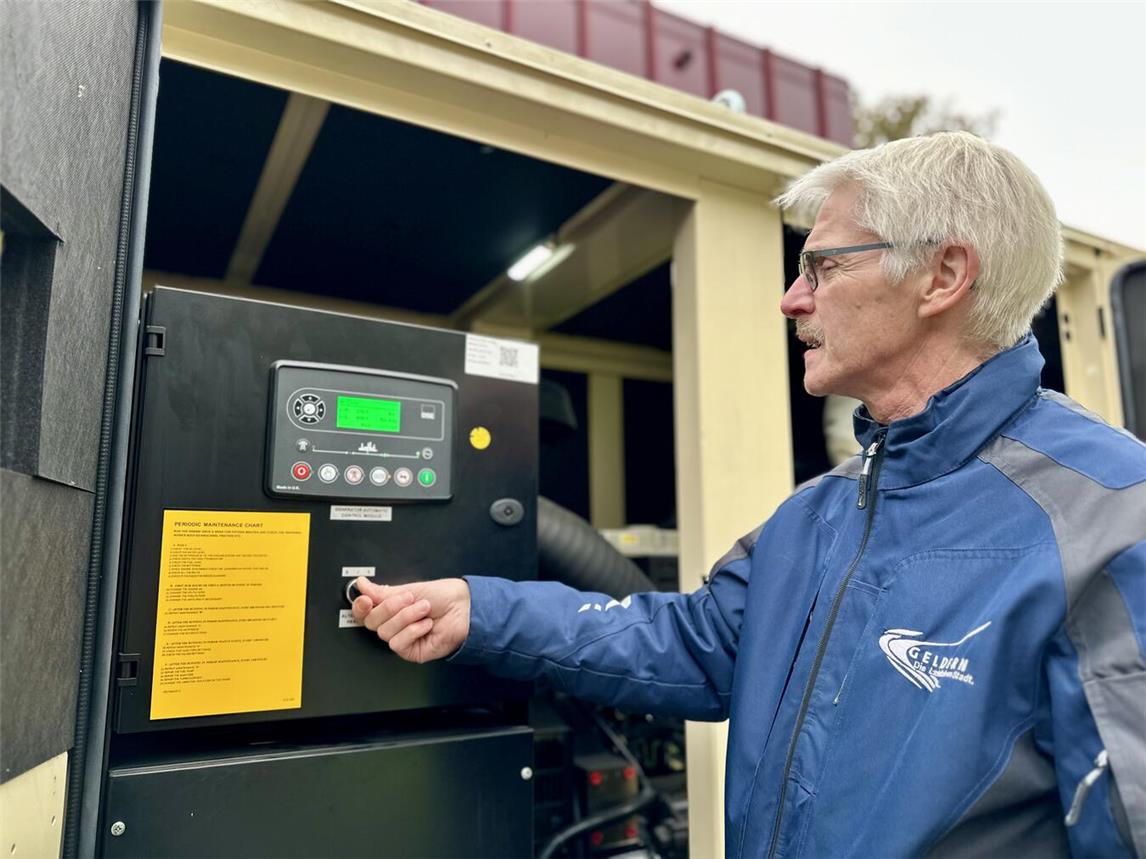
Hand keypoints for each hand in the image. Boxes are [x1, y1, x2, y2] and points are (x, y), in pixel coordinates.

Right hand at [351, 577, 470, 662]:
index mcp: (391, 608)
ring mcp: (402, 638)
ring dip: (406, 617)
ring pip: (385, 632)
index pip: (364, 612)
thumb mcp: (410, 588)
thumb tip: (361, 585)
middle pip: (371, 622)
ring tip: (424, 609)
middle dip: (390, 608)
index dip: (360, 607)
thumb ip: (382, 592)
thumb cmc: (443, 597)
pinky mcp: (411, 651)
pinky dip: (412, 631)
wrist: (464, 608)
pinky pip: (398, 643)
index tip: (366, 599)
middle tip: (409, 598)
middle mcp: (394, 624)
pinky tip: (426, 625)